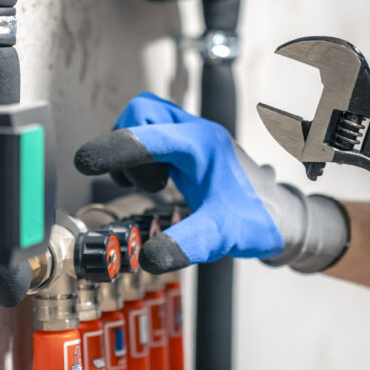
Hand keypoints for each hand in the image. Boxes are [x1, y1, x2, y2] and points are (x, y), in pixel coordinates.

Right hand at [74, 93, 347, 273]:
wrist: (284, 217)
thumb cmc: (258, 220)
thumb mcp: (221, 237)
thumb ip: (186, 245)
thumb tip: (147, 257)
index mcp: (202, 146)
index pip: (148, 134)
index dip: (114, 147)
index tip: (85, 162)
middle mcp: (196, 133)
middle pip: (143, 112)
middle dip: (126, 145)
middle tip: (141, 182)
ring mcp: (193, 137)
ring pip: (147, 119)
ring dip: (134, 148)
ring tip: (151, 184)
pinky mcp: (190, 147)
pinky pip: (154, 134)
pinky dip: (143, 153)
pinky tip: (156, 182)